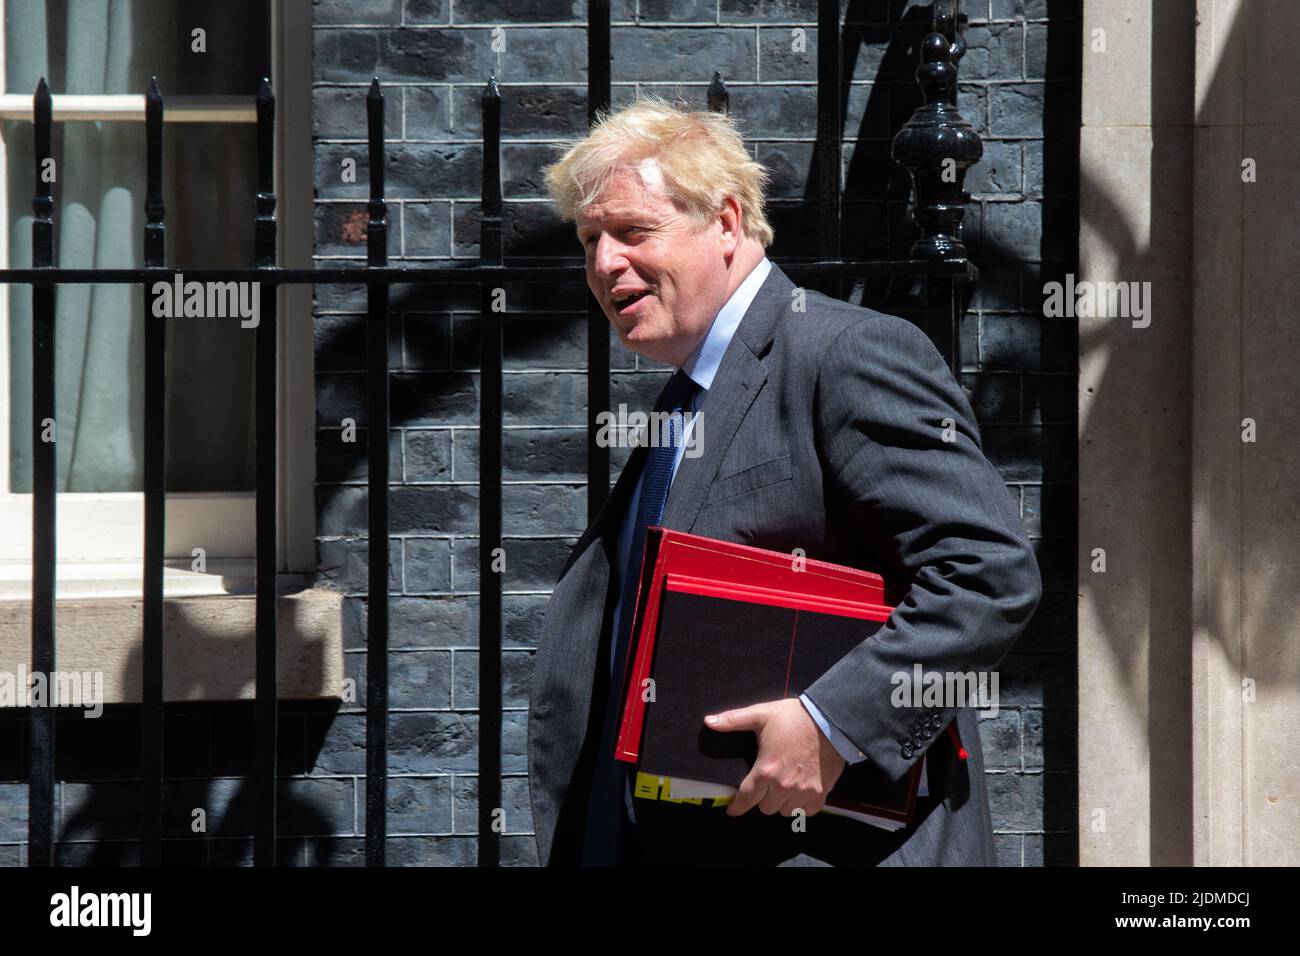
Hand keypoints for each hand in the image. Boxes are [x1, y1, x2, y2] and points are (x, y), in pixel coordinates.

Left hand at [704, 698, 846, 817]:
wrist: (830, 721)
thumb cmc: (795, 717)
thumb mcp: (762, 714)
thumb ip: (734, 720)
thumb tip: (709, 722)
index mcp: (766, 770)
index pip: (746, 798)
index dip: (737, 807)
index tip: (732, 810)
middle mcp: (783, 786)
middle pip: (765, 808)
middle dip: (762, 798)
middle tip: (766, 783)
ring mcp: (803, 792)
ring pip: (784, 812)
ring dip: (781, 803)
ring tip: (782, 787)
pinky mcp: (820, 794)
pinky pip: (806, 812)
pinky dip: (801, 806)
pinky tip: (799, 792)